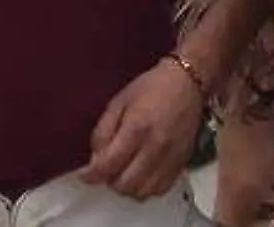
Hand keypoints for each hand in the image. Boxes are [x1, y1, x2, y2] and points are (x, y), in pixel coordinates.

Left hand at [82, 60, 205, 198]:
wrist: (188, 82)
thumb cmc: (152, 88)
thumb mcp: (119, 102)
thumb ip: (103, 131)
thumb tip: (95, 160)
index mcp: (136, 128)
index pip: (108, 166)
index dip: (91, 175)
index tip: (85, 175)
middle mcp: (154, 147)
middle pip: (124, 184)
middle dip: (110, 181)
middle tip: (108, 169)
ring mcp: (170, 158)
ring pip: (142, 192)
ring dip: (128, 187)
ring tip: (125, 172)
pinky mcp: (182, 162)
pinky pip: (160, 190)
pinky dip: (147, 188)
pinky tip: (142, 175)